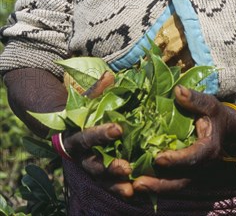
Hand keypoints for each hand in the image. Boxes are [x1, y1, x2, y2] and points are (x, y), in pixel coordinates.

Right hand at [62, 71, 133, 197]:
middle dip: (109, 167)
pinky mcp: (100, 177)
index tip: (118, 129)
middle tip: (127, 167)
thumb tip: (109, 74)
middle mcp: (81, 156)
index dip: (102, 134)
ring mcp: (90, 169)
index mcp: (76, 136)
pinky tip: (135, 192)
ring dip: (116, 185)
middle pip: (93, 165)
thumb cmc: (83, 112)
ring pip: (101, 180)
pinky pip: (109, 186)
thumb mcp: (87, 100)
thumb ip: (97, 90)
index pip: (88, 136)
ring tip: (131, 189)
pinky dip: (120, 190)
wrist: (69, 131)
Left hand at [133, 85, 235, 193]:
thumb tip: (177, 90)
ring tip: (134, 186)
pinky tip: (138, 182)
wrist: (226, 130)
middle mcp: (202, 165)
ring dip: (154, 188)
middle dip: (159, 184)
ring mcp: (195, 172)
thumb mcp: (209, 104)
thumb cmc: (215, 115)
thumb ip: (195, 99)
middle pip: (181, 181)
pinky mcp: (187, 174)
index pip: (193, 158)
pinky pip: (172, 182)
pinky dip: (156, 184)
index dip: (176, 159)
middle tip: (137, 183)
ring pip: (175, 185)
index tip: (158, 158)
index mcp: (209, 148)